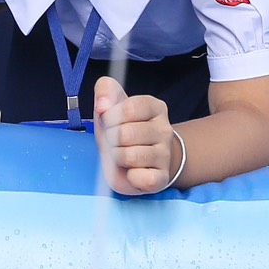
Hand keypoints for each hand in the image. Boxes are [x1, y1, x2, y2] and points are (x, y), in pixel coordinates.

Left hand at [93, 77, 179, 194]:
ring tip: (123, 156)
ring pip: (129, 156)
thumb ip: (105, 90)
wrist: (140, 160)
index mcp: (155, 107)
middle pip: (125, 134)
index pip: (128, 108)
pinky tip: (132, 172)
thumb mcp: (111, 105)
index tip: (110, 121)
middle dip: (112, 140)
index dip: (110, 117)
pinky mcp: (161, 177)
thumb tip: (102, 104)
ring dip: (118, 158)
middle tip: (116, 142)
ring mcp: (165, 154)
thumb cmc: (123, 129)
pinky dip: (130, 177)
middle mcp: (164, 129)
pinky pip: (141, 178)